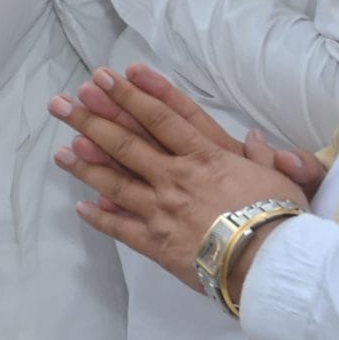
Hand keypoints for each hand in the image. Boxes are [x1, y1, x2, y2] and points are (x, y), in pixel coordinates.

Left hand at [50, 63, 310, 294]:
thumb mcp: (277, 177)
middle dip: (91, 119)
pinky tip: (79, 207)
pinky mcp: (156, 242)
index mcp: (204, 157)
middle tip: (62, 102)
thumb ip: (260, 155)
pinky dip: (99, 217)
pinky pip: (120, 228)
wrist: (270, 262)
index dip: (131, 95)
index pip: (160, 117)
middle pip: (126, 143)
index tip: (107, 77)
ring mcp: (161, 209)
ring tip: (59, 150)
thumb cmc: (279, 217)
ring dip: (85, 165)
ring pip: (115, 181)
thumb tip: (255, 136)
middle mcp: (175, 177)